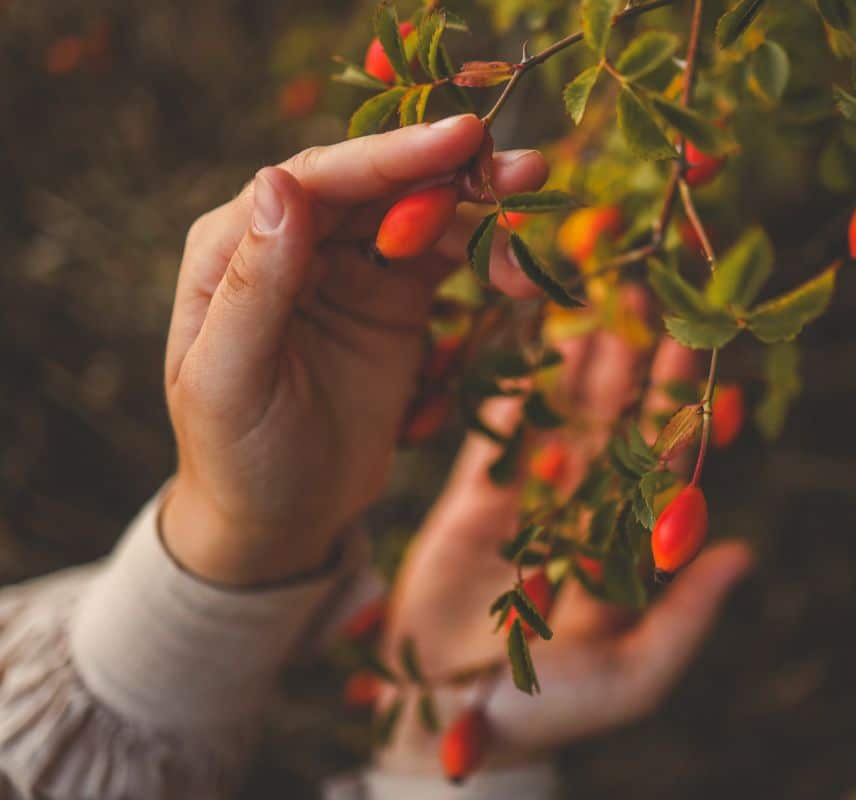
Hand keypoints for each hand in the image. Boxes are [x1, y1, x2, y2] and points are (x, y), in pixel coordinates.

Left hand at [162, 115, 547, 584]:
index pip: (319, 181)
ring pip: (421, 216)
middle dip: (453, 172)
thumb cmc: (237, 456)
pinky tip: (520, 275)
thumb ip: (255, 284)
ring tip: (533, 225)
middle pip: (380, 185)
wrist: (280, 521)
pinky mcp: (394, 301)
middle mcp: (296, 242)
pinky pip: (446, 261)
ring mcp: (350, 269)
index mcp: (235, 246)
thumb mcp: (230, 379)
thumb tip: (280, 182)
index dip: (391, 156)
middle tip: (528, 168)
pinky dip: (485, 259)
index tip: (461, 140)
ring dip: (480, 213)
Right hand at [378, 292, 754, 773]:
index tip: (694, 341)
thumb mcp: (629, 676)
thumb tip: (742, 554)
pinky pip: (497, 432)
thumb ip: (684, 619)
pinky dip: (511, 382)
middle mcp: (585, 510)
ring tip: (592, 292)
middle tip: (644, 288)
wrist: (444, 719)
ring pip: (560, 413)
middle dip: (631, 357)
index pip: (660, 460)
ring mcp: (529, 500)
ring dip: (578, 357)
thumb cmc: (547, 712)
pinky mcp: (474, 498)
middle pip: (615, 420)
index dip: (677, 401)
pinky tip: (526, 330)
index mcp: (628, 544)